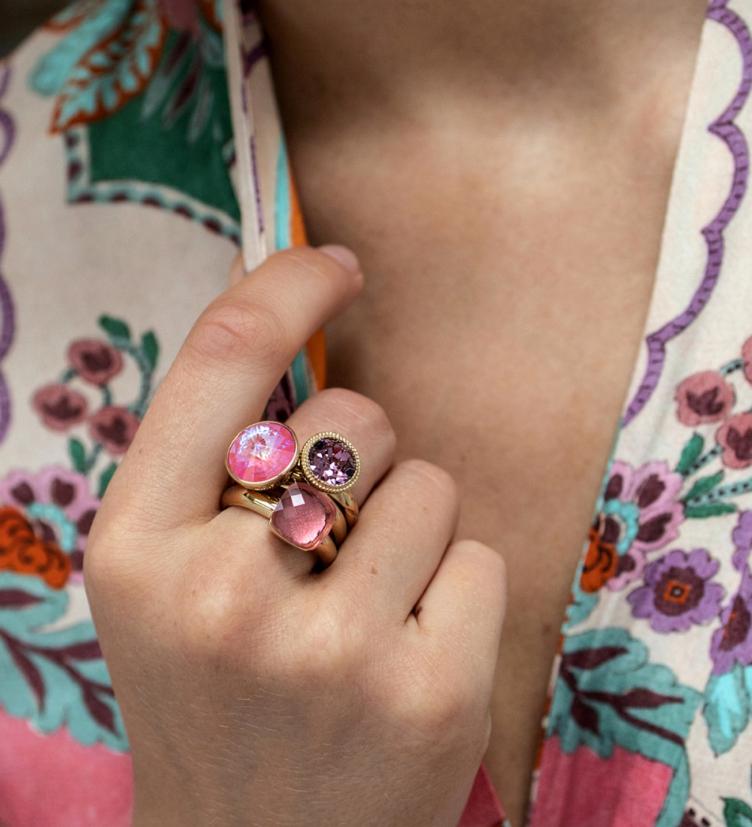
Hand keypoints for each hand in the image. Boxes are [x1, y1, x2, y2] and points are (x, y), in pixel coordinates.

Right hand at [85, 246, 506, 826]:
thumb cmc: (211, 698)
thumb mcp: (165, 579)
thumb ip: (214, 465)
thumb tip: (298, 335)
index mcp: (137, 547)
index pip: (221, 361)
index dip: (285, 288)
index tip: (334, 264)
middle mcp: (224, 593)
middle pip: (354, 420)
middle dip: (362, 457)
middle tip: (329, 545)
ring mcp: (332, 650)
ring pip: (430, 484)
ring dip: (411, 528)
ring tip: (363, 613)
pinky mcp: (430, 693)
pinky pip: (481, 557)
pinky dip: (458, 590)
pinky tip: (409, 658)